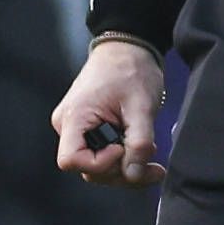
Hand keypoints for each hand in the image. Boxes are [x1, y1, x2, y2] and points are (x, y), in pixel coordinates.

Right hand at [53, 36, 170, 184]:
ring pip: (98, 166)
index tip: (123, 148)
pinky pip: (103, 155)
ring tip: (154, 160)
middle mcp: (69, 126)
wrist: (128, 50)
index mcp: (74, 118)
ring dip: (127, 169)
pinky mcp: (90, 130)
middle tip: (154, 166)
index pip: (71, 160)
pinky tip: (146, 154)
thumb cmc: (131, 70)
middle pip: (88, 168)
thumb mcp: (141, 106)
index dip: (100, 163)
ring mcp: (78, 129)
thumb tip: (133, 174)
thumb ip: (139, 141)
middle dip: (121, 172)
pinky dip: (125, 159)